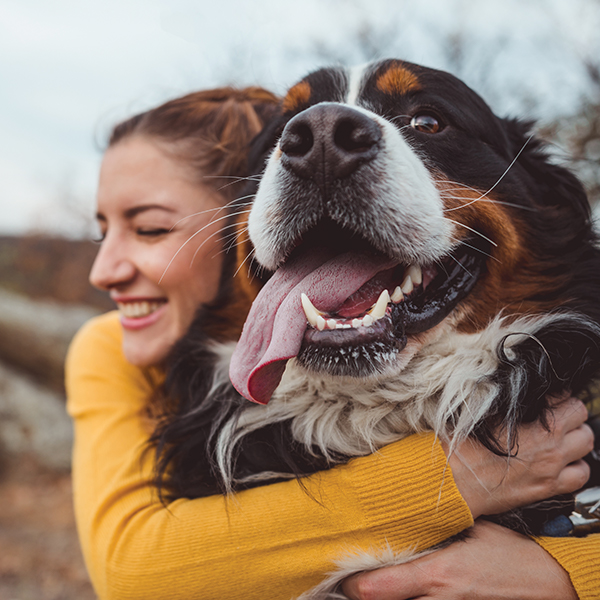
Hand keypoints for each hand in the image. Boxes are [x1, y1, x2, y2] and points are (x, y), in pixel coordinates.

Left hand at [342, 520, 577, 599]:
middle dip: (361, 596)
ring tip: (364, 589)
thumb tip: (411, 515)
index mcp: (437, 574)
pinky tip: (397, 592)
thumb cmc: (510, 555)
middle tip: (345, 584)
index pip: (379, 588)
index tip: (340, 574)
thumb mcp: (473, 530)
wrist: (548, 586)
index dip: (353, 585)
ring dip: (382, 599)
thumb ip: (438, 529)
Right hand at [444, 395, 592, 517]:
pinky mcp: (548, 487)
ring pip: (586, 443)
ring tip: (561, 436)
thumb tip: (520, 393)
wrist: (455, 479)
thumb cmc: (462, 444)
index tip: (546, 398)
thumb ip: (510, 402)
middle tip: (555, 414)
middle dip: (570, 412)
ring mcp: (552, 466)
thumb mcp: (482, 411)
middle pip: (580, 415)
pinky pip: (581, 476)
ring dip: (576, 437)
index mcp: (536, 421)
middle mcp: (550, 442)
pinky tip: (562, 463)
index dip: (554, 394)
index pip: (564, 396)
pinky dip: (576, 466)